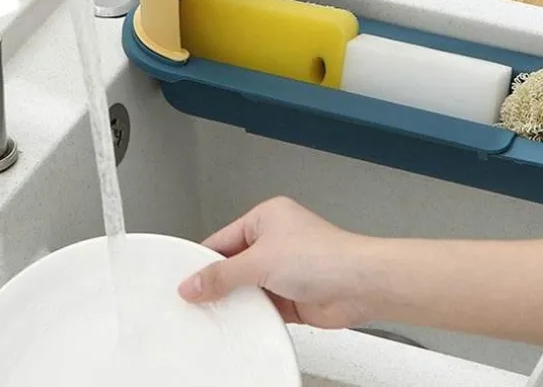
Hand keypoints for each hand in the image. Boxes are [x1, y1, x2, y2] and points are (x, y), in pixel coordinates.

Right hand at [178, 197, 374, 328]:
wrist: (358, 284)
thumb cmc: (324, 255)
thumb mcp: (260, 261)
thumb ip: (223, 275)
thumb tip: (194, 283)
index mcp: (266, 218)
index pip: (223, 238)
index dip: (203, 260)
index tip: (184, 280)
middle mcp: (275, 240)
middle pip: (234, 265)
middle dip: (218, 284)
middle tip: (195, 301)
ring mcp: (284, 268)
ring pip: (248, 288)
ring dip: (237, 302)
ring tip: (215, 316)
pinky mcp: (292, 295)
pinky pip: (263, 306)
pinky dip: (253, 316)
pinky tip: (241, 325)